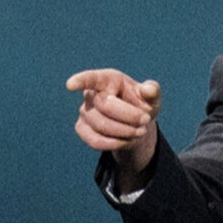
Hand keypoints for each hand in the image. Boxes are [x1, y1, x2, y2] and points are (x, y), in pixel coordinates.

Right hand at [67, 68, 160, 189]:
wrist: (136, 124)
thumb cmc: (142, 104)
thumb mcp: (152, 97)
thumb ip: (152, 91)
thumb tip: (148, 90)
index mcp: (108, 80)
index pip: (92, 79)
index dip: (81, 81)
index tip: (70, 85)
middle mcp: (92, 94)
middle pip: (105, 107)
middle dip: (130, 117)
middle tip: (146, 120)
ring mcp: (84, 111)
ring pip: (101, 126)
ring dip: (125, 132)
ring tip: (140, 131)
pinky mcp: (82, 128)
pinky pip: (95, 141)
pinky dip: (116, 143)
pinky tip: (127, 140)